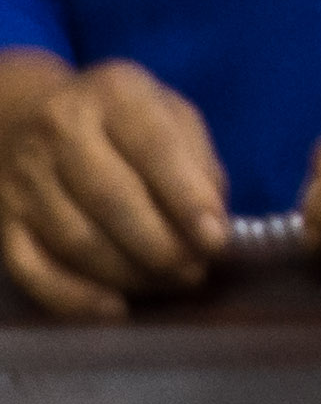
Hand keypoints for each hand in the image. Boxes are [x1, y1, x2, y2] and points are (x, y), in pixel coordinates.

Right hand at [0, 53, 225, 319]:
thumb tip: (212, 221)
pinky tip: (114, 309)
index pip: (154, 149)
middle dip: (162, 247)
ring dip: (130, 274)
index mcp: (114, 94)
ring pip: (76, 241)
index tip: (216, 240)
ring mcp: (23, 179)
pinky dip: (73, 298)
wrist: (23, 114)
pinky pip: (33, 270)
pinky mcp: (2, 222)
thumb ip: (198, 160)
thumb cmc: (119, 120)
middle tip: (196, 271)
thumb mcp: (168, 113)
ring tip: (170, 283)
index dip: (187, 200)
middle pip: (112, 201)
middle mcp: (60, 131)